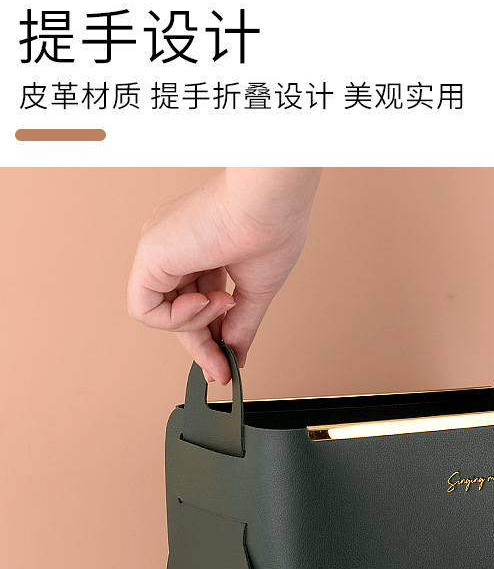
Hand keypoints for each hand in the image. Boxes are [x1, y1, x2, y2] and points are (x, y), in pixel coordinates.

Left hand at [127, 168, 320, 382]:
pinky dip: (176, 319)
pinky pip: (145, 310)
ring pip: (160, 314)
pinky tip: (204, 301)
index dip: (209, 338)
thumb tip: (235, 356)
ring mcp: (158, 249)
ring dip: (196, 325)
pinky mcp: (149, 254)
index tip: (226, 365)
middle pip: (176, 313)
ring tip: (224, 303)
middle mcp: (173, 247)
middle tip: (223, 367)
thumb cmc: (273, 228)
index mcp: (197, 248)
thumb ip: (240, 325)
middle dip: (202, 345)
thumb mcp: (255, 289)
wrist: (271, 201)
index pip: (194, 304)